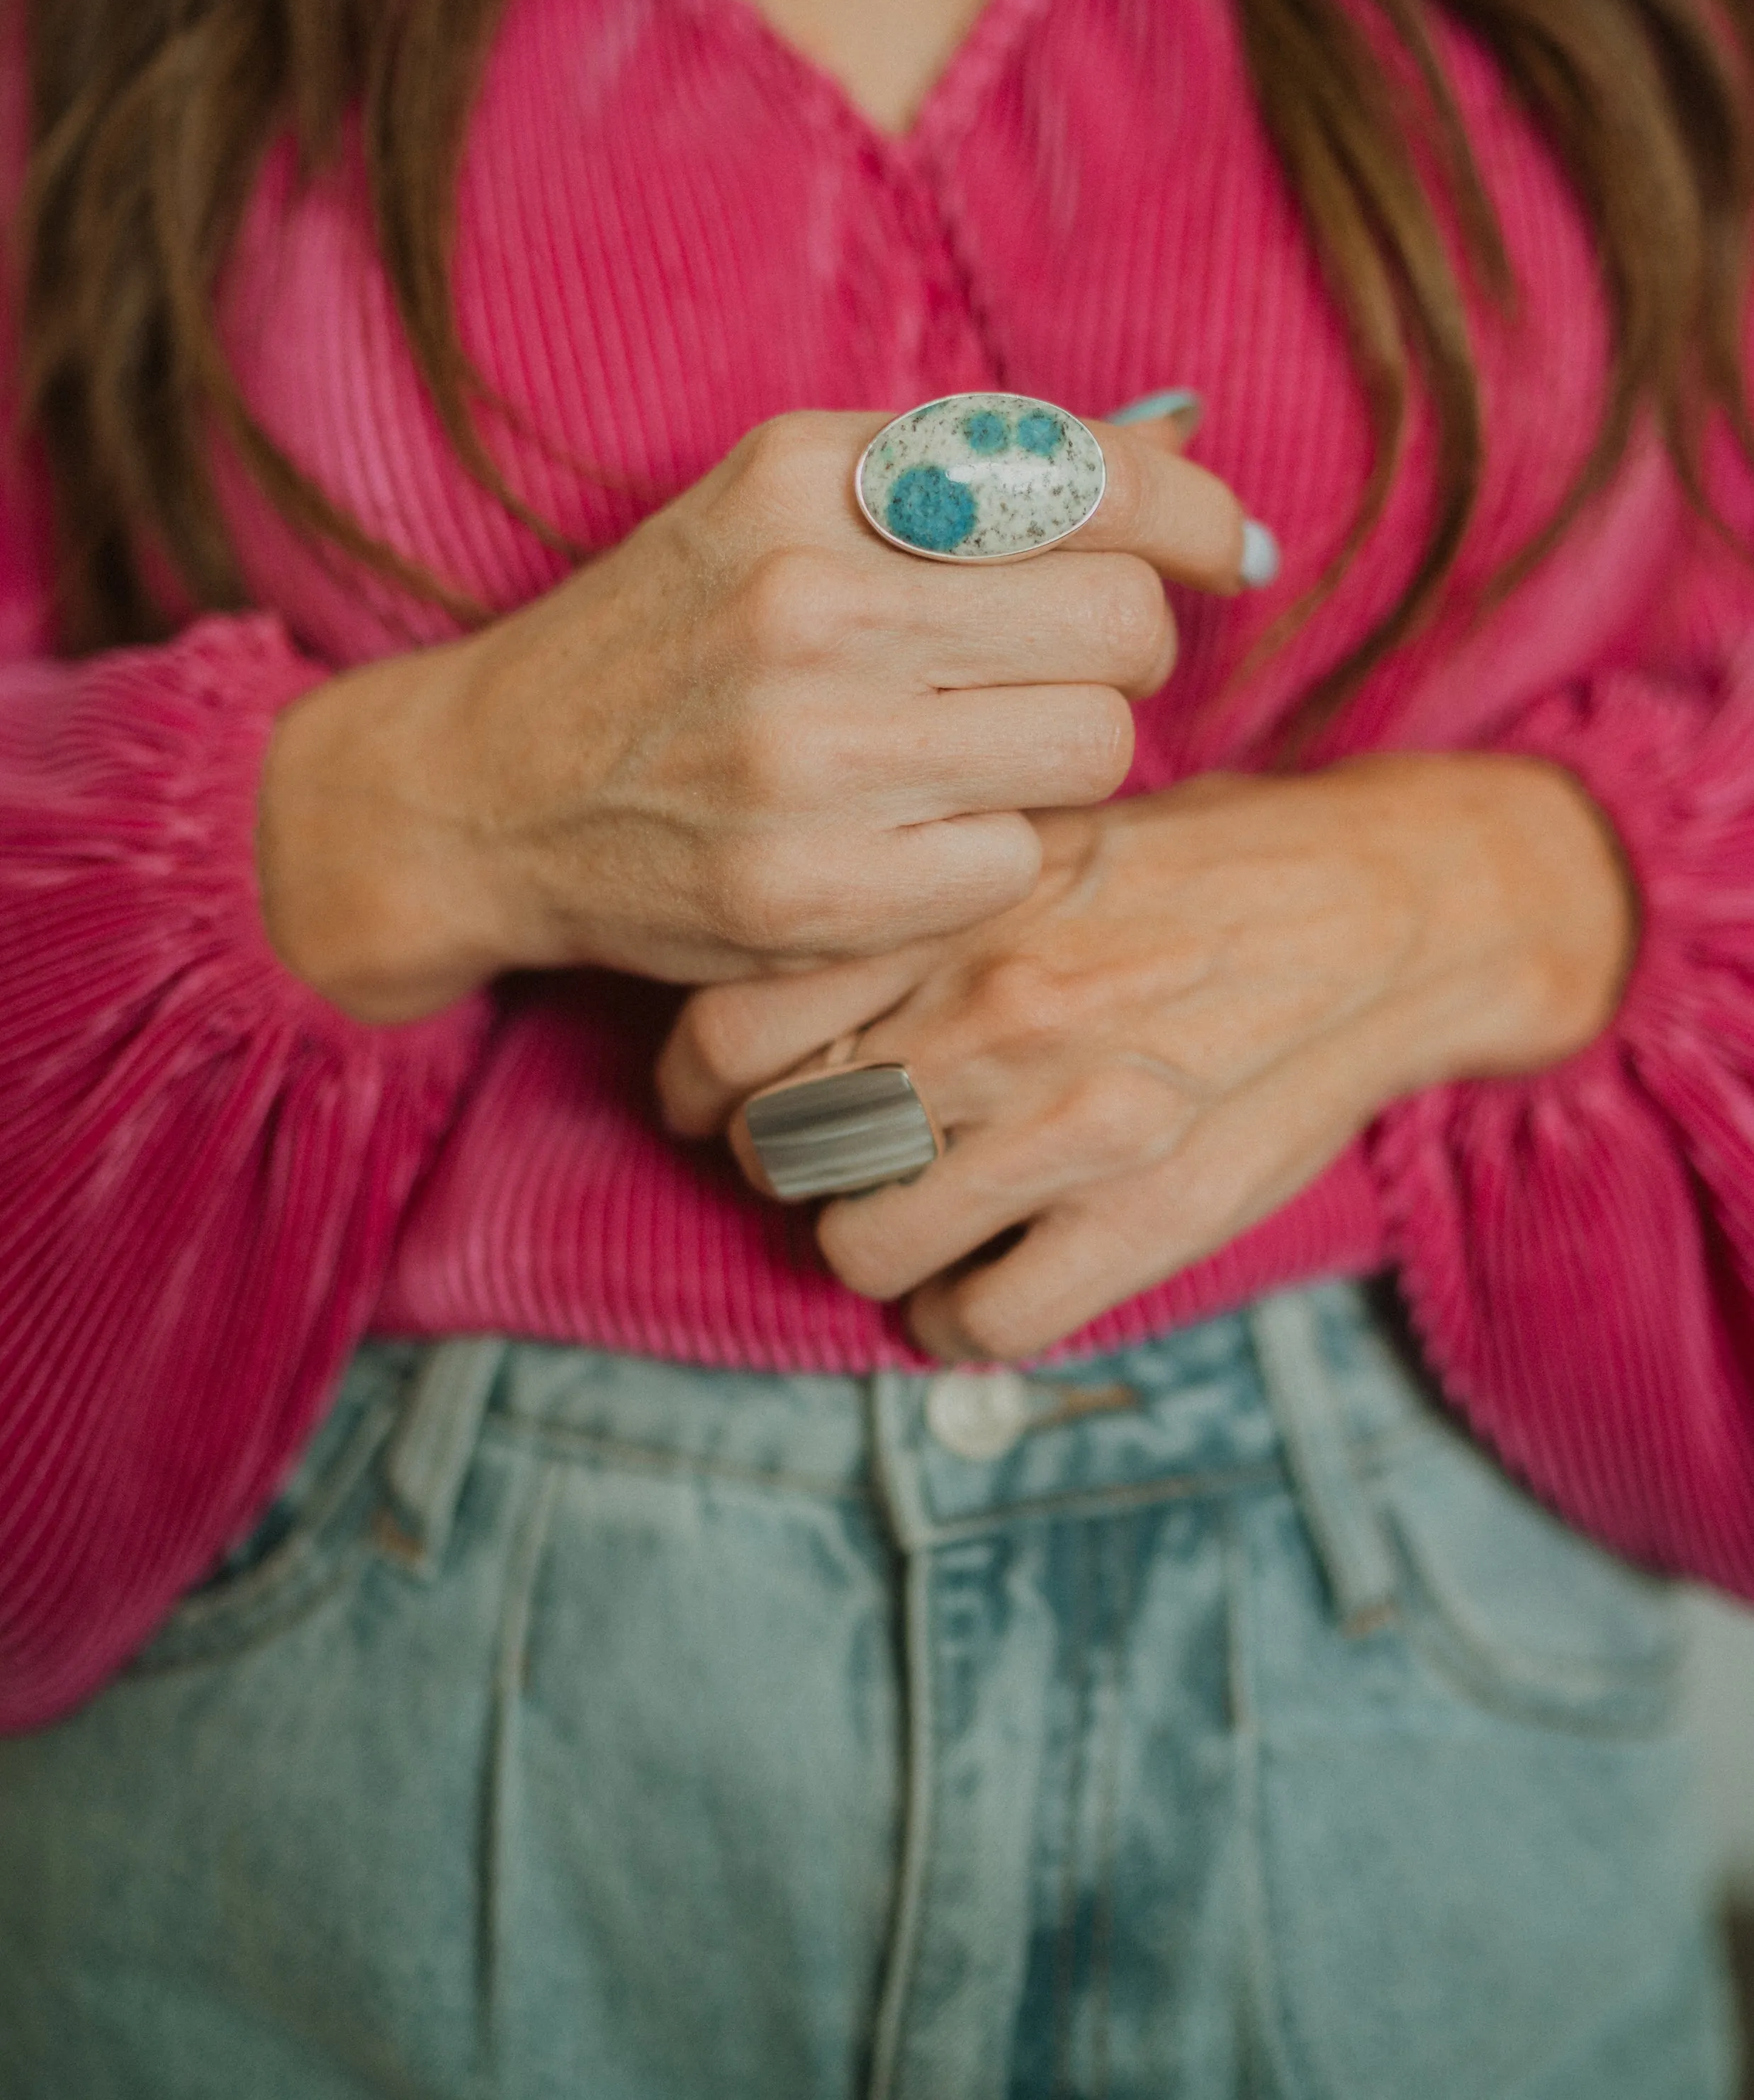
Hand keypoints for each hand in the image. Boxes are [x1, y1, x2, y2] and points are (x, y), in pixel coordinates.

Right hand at [258, 407, 1252, 1020]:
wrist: (490, 789)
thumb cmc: (675, 634)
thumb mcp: (787, 498)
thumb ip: (975, 467)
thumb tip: (1183, 450)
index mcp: (809, 477)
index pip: (1087, 478)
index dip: (1196, 520)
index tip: (1228, 553)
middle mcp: (808, 602)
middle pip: (1123, 626)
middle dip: (1124, 650)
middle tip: (1059, 669)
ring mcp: (806, 758)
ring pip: (1095, 751)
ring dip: (1065, 756)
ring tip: (977, 750)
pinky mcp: (806, 895)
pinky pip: (1016, 864)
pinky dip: (993, 852)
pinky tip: (919, 833)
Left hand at [657, 755, 1635, 1358]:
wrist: (1380, 910)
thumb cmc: (1192, 867)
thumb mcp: (1031, 834)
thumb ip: (907, 897)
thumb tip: (767, 961)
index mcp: (953, 911)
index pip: (729, 1027)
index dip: (695, 1081)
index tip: (710, 1097)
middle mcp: (993, 1015)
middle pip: (778, 1143)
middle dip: (778, 1164)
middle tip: (817, 1154)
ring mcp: (1070, 1123)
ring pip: (858, 1245)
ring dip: (863, 1244)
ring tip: (905, 1213)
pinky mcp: (1147, 1216)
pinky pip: (979, 1319)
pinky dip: (955, 1314)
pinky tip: (979, 1273)